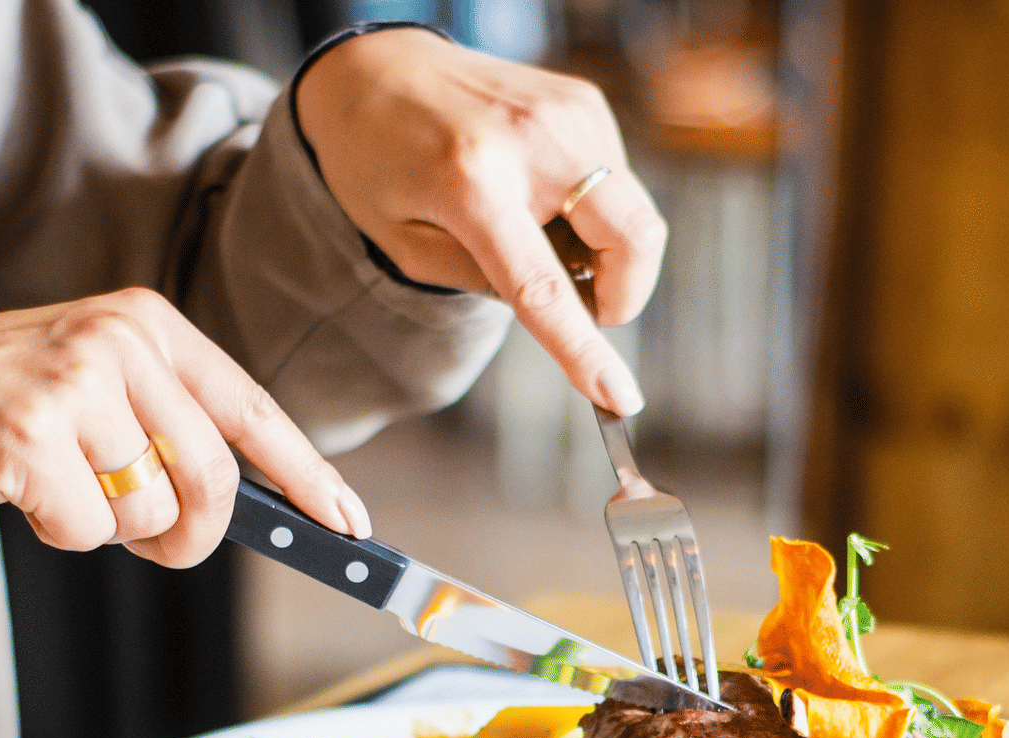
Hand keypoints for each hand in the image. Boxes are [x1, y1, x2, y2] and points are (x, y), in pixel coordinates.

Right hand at [0, 289, 371, 566]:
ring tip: (67, 490)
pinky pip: (91, 530)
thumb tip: (264, 506)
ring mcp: (72, 384)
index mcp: (148, 327)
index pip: (254, 410)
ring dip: (118, 530)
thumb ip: (175, 428)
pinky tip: (26, 493)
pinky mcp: (29, 434)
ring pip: (155, 510)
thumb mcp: (100, 387)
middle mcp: (118, 344)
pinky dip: (64, 536)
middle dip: (198, 533)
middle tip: (163, 544)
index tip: (348, 524)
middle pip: (216, 477)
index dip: (308, 475)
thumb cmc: (0, 401)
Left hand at [296, 27, 665, 415]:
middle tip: (585, 306)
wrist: (373, 67)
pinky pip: (618, 184)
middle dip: (624, 294)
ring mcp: (566, 112)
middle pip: (634, 239)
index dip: (586, 350)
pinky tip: (541, 194)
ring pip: (633, 218)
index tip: (620, 399)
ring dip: (600, 249)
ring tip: (533, 228)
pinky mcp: (584, 102)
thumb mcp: (407, 245)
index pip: (544, 287)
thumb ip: (486, 284)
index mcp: (470, 183)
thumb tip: (572, 309)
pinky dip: (592, 212)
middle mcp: (531, 139)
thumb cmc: (378, 165)